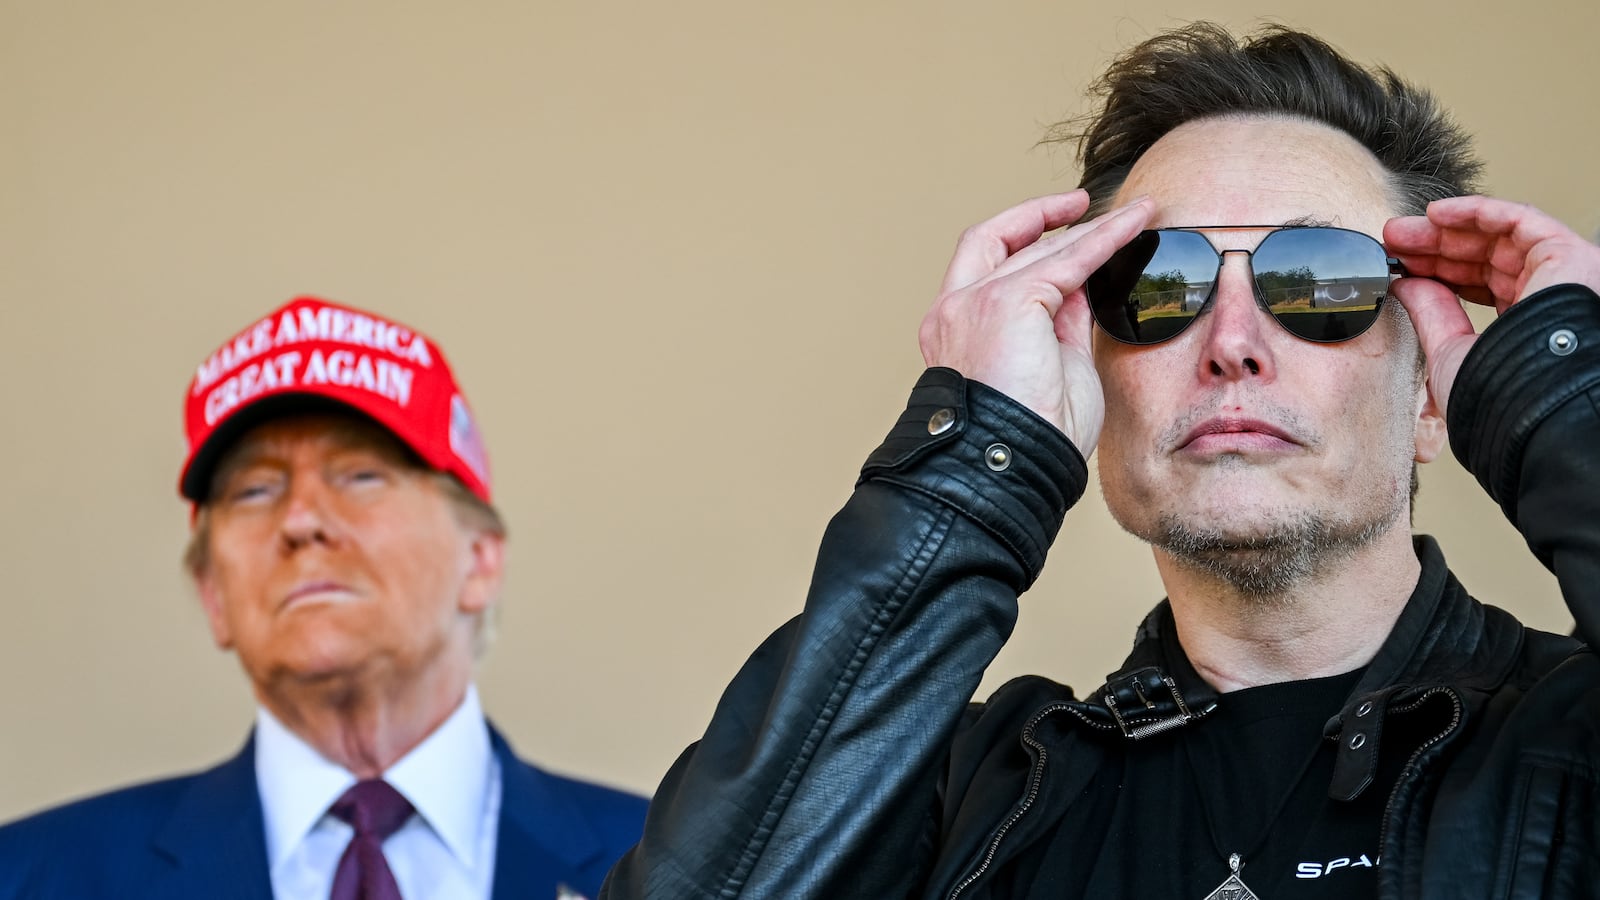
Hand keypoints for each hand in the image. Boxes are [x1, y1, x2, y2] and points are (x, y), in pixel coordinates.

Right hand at [918, 191, 1153, 451]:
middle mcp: (954, 309)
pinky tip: (1133, 224)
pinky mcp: (1006, 301)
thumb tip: (1080, 288)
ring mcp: (974, 302)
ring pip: (1035, 246)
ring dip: (1085, 227)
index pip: (988, 268)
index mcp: (958, 330)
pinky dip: (1104, 237)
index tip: (1062, 228)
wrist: (1008, 465)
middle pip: (998, 241)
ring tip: (1132, 215)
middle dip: (1042, 218)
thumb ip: (1059, 323)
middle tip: (1084, 206)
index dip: (1024, 242)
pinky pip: (1067, 258)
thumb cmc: (1032, 437)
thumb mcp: (1051, 367)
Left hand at [1384, 196, 1599, 420]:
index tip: (1398, 267)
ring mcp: (1561, 274)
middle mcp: (1548, 298)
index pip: (1479, 287)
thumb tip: (1406, 285)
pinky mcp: (1568, 253)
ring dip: (1447, 230)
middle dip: (1434, 248)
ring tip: (1401, 232)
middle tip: (1393, 242)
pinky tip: (1437, 214)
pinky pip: (1520, 220)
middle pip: (1487, 258)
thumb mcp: (1451, 351)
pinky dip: (1478, 212)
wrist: (1532, 399)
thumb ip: (1431, 315)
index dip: (1437, 273)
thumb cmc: (1499, 393)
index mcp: (1525, 326)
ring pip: (1499, 237)